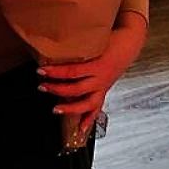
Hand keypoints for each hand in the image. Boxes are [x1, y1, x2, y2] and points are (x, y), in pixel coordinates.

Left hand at [37, 11, 146, 133]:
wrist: (128, 44)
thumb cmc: (109, 39)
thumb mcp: (93, 41)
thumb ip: (77, 46)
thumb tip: (55, 44)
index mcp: (96, 65)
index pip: (72, 72)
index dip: (55, 72)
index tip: (40, 71)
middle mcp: (100, 79)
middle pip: (76, 89)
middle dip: (57, 90)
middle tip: (42, 87)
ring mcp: (103, 87)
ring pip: (87, 104)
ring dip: (70, 109)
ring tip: (55, 109)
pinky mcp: (104, 90)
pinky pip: (97, 108)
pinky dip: (89, 119)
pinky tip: (81, 129)